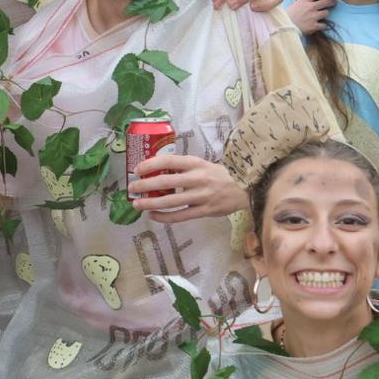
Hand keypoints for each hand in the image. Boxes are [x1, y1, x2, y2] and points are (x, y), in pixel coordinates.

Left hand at [127, 153, 246, 222]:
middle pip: (166, 182)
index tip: (137, 169)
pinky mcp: (204, 211)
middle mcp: (197, 178)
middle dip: (145, 185)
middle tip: (132, 187)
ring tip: (137, 204)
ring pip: (171, 201)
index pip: (169, 161)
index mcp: (196, 163)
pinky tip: (153, 216)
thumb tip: (159, 172)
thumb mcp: (204, 165)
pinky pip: (180, 216)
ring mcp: (201, 196)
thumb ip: (185, 168)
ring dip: (151, 203)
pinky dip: (164, 217)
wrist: (246, 188)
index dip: (151, 164)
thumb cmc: (221, 176)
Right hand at [285, 0, 337, 34]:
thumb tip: (315, 0)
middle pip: (327, 2)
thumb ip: (306, 1)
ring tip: (320, 17)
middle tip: (333, 3)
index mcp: (305, 0)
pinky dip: (322, 25)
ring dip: (325, 14)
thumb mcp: (296, 4)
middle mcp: (310, 7)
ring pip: (326, 13)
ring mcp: (313, 16)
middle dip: (332, 2)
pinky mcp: (313, 26)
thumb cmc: (288, 15)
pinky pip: (324, 25)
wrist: (283, 27)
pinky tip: (317, 25)